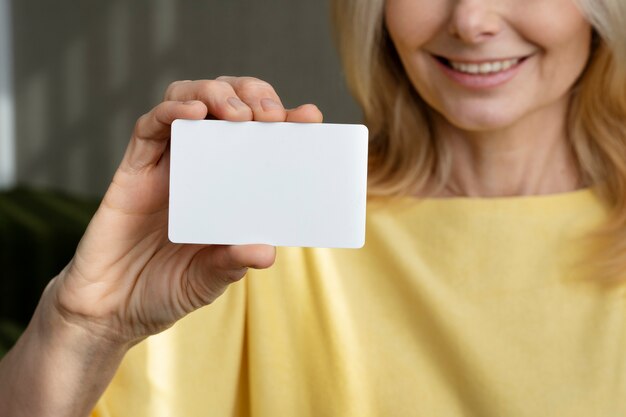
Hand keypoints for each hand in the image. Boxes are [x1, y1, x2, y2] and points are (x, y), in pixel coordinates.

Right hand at [49, 77, 323, 344]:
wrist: (112, 310)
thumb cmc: (166, 290)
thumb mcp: (210, 280)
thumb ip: (234, 263)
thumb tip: (267, 251)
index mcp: (228, 187)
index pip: (261, 139)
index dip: (286, 121)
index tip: (309, 117)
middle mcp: (201, 167)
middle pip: (227, 105)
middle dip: (252, 95)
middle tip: (270, 114)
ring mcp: (166, 164)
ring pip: (189, 100)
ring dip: (216, 93)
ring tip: (238, 113)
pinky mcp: (134, 168)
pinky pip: (150, 126)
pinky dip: (172, 110)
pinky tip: (194, 111)